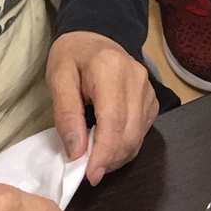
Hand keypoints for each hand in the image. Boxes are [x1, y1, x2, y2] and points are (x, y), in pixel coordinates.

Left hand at [46, 30, 158, 183]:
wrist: (93, 36)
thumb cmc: (72, 57)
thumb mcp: (58, 78)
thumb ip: (66, 114)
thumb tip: (77, 152)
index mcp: (110, 70)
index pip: (114, 120)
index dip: (104, 153)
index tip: (90, 175)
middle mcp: (136, 79)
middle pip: (130, 132)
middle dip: (110, 159)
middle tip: (88, 172)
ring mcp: (148, 89)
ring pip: (139, 136)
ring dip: (118, 156)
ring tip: (95, 159)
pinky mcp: (151, 99)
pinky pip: (142, 131)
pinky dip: (126, 146)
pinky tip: (108, 146)